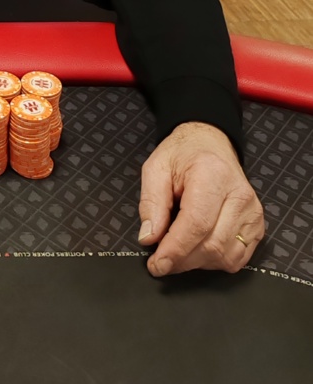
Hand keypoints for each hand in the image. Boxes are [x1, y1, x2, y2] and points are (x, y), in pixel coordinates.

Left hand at [137, 121, 264, 276]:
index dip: (175, 250)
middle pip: (212, 245)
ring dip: (197, 262)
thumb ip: (151, 203)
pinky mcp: (258, 225)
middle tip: (161, 259)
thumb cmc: (182, 154)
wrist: (210, 143)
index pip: (197, 224)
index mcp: (212, 175)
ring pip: (226, 256)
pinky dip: (214, 260)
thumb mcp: (156, 168)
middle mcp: (239, 195)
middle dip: (182, 260)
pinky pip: (238, 258)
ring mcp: (253, 212)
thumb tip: (149, 239)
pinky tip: (199, 248)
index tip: (156, 265)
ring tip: (179, 249)